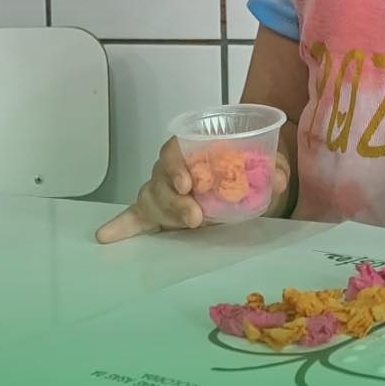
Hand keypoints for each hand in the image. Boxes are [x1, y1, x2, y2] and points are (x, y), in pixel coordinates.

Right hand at [95, 138, 290, 243]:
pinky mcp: (153, 213)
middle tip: (195, 216)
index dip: (177, 166)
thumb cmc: (242, 169)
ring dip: (166, 214)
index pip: (174, 149)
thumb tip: (279, 178)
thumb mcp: (262, 166)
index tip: (189, 184)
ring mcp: (159, 191)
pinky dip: (120, 226)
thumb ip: (272, 167)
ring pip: (151, 199)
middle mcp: (170, 169)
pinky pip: (133, 218)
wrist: (237, 182)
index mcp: (191, 150)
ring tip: (188, 225)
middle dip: (175, 199)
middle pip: (160, 178)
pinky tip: (105, 235)